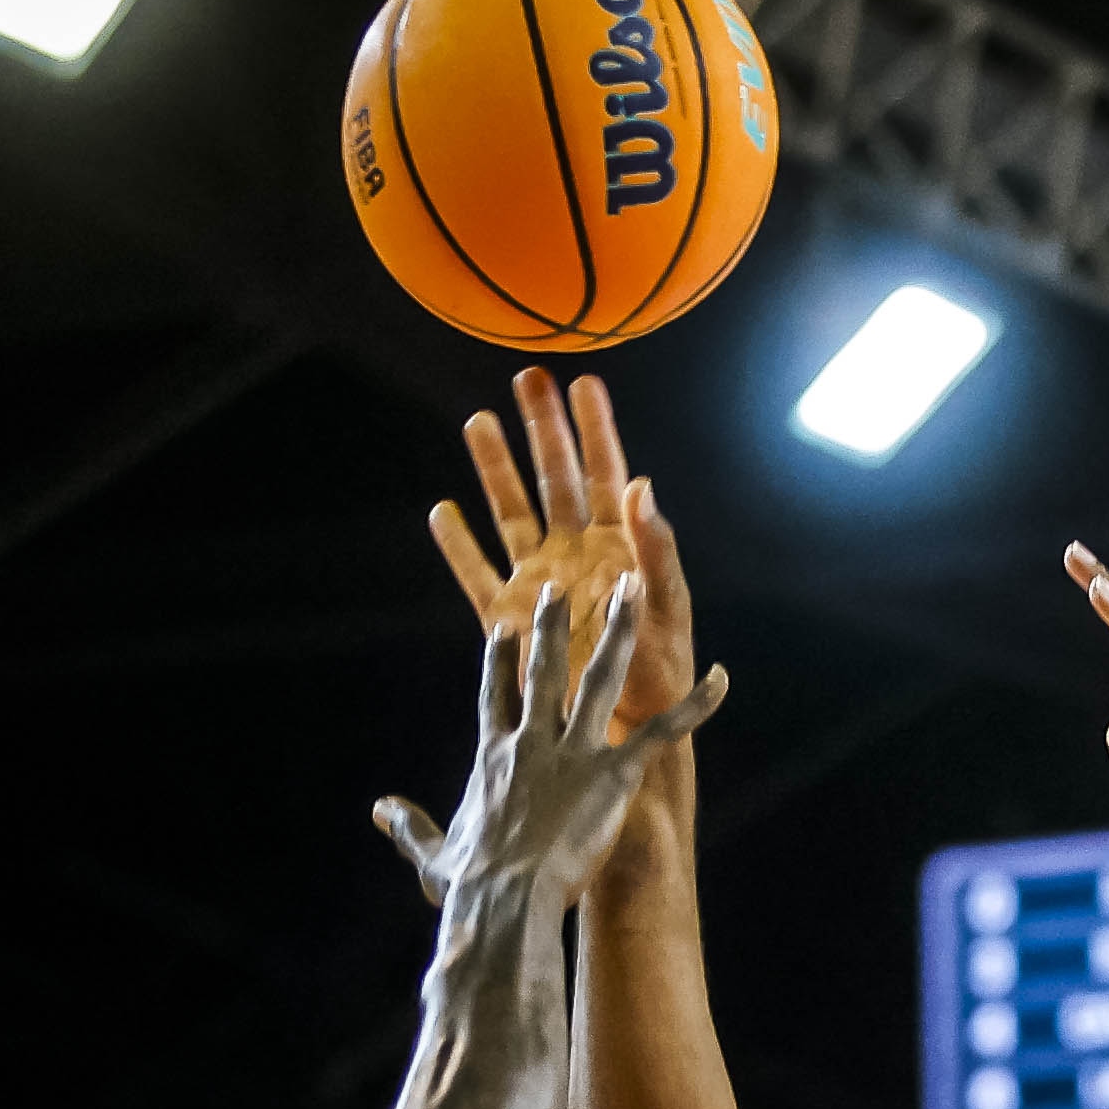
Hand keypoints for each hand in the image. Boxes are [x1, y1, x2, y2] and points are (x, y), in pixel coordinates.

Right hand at [369, 568, 727, 911]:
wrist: (503, 903)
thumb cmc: (469, 888)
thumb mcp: (432, 854)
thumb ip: (408, 826)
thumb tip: (379, 810)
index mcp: (493, 757)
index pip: (496, 695)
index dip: (500, 659)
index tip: (503, 627)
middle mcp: (532, 742)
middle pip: (543, 670)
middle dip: (554, 626)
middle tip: (561, 588)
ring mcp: (573, 753)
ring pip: (600, 679)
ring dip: (619, 631)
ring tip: (632, 589)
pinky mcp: (612, 775)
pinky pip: (661, 733)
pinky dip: (695, 707)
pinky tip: (721, 679)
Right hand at [422, 370, 697, 746]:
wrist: (626, 730)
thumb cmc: (659, 674)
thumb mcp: (666, 611)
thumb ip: (656, 551)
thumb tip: (641, 485)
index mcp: (618, 548)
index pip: (606, 476)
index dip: (596, 431)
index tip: (584, 384)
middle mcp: (575, 555)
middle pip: (554, 479)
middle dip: (542, 429)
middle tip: (527, 378)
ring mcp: (540, 582)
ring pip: (511, 513)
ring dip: (494, 469)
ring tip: (477, 421)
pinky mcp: (510, 618)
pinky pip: (478, 575)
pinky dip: (459, 547)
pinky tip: (442, 513)